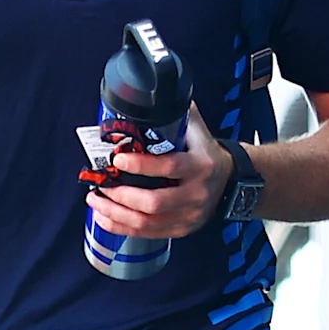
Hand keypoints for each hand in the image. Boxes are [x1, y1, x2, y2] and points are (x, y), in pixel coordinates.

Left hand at [86, 114, 234, 242]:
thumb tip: (150, 95)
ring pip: (147, 223)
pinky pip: (148, 234)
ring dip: (115, 214)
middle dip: (121, 195)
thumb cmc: (207, 153)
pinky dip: (122, 228)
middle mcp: (196, 194)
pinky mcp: (182, 230)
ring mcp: (189, 215)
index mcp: (200, 166)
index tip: (118, 159)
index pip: (169, 167)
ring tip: (95, 201)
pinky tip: (104, 218)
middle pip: (154, 203)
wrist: (232, 182)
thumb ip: (176, 115)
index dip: (141, 165)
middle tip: (99, 186)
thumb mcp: (197, 131)